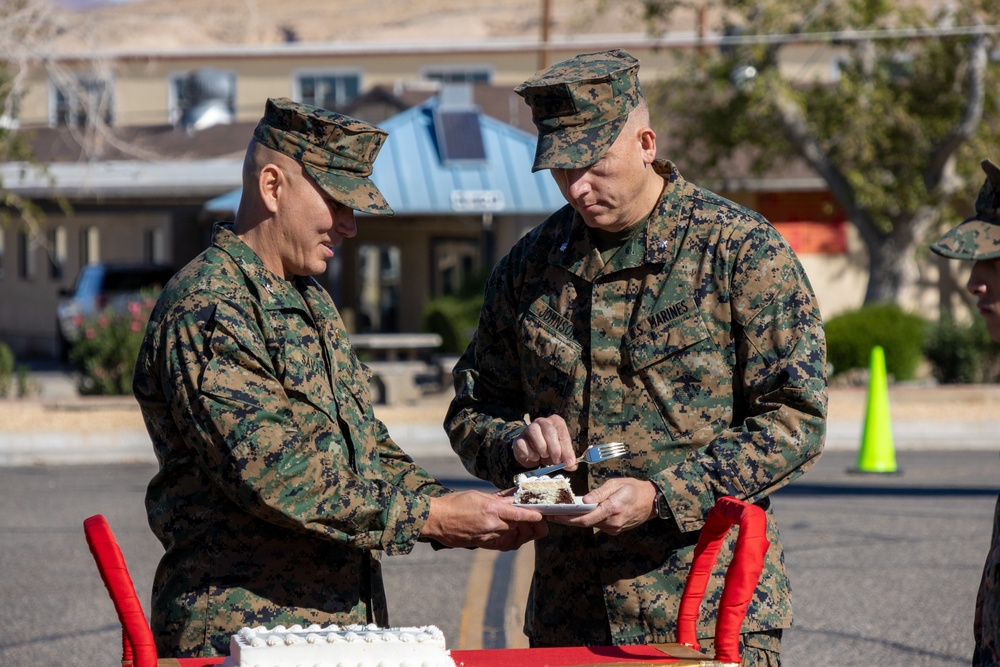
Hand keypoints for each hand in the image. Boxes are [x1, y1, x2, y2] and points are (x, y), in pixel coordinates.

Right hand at [421, 490, 547, 549]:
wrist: (436, 520)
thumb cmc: (454, 503)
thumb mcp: (478, 495)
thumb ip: (497, 499)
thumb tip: (513, 497)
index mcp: (492, 509)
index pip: (519, 514)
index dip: (532, 516)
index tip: (540, 516)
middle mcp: (492, 524)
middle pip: (517, 525)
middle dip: (524, 522)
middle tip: (530, 518)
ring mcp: (486, 536)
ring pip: (509, 534)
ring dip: (512, 528)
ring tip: (512, 522)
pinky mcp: (481, 544)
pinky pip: (499, 541)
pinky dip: (503, 536)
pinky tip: (501, 530)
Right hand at [511, 415, 575, 470]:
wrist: (532, 455)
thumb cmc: (549, 451)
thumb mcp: (560, 455)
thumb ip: (567, 460)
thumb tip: (572, 466)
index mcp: (556, 423)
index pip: (563, 433)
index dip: (567, 449)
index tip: (569, 462)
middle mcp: (542, 422)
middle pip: (548, 430)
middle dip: (554, 447)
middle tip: (557, 460)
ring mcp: (528, 428)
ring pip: (534, 430)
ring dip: (541, 445)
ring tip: (545, 456)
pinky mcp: (519, 439)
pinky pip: (522, 443)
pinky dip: (529, 452)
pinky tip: (535, 458)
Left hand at [547, 478, 658, 535]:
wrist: (652, 501)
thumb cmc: (633, 488)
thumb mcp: (616, 484)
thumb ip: (599, 493)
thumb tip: (583, 501)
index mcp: (612, 509)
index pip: (586, 519)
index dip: (568, 519)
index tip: (555, 516)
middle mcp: (612, 523)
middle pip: (585, 523)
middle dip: (568, 520)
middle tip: (552, 515)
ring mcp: (614, 529)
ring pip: (591, 525)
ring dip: (577, 520)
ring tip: (561, 513)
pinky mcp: (615, 530)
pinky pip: (598, 525)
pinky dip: (587, 520)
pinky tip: (577, 514)